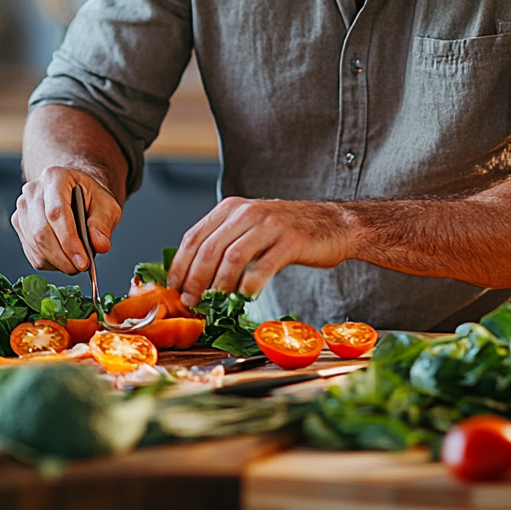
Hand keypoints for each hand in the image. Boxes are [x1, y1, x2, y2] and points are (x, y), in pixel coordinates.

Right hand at [12, 166, 121, 273]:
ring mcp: (23, 208)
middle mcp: (33, 191)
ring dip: (56, 261)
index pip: (56, 213)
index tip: (83, 261)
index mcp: (55, 178)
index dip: (69, 241)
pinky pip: (31, 252)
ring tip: (75, 263)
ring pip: (34, 245)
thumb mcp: (106, 205)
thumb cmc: (90, 197)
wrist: (76, 192)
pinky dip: (49, 262)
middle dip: (63, 256)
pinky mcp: (19, 224)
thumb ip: (104, 224)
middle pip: (41, 232)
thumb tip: (100, 245)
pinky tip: (63, 259)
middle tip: (81, 267)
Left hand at [166, 197, 350, 306]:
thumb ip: (225, 243)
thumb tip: (193, 276)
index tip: (175, 288)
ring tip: (216, 304)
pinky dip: (250, 285)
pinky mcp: (291, 240)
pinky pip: (263, 266)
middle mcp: (248, 212)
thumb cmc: (289, 232)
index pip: (194, 236)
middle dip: (196, 280)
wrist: (335, 224)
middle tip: (192, 302)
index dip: (181, 265)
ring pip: (232, 257)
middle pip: (209, 248)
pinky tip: (245, 298)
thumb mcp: (251, 228)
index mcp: (232, 208)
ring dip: (219, 286)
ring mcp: (270, 225)